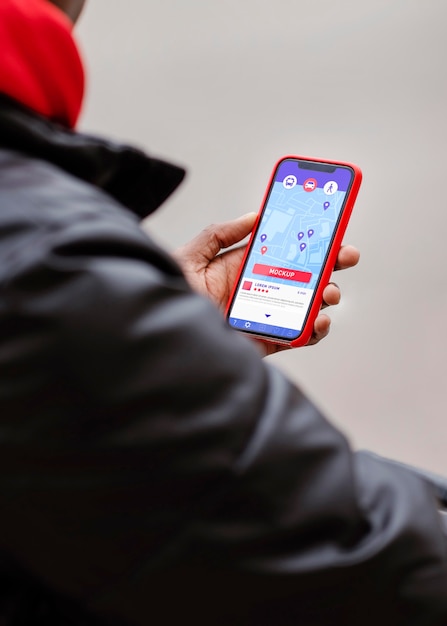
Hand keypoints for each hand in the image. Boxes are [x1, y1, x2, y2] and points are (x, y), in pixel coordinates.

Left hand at [173, 213, 359, 354]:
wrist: (166, 339)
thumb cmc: (172, 297)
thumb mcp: (192, 257)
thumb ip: (220, 234)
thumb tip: (254, 216)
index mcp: (245, 267)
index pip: (284, 249)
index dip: (309, 238)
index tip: (329, 226)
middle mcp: (261, 290)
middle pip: (305, 274)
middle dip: (330, 263)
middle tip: (345, 254)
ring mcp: (267, 315)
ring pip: (309, 303)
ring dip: (327, 295)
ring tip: (328, 290)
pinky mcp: (269, 340)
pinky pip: (300, 335)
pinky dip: (316, 329)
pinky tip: (319, 319)